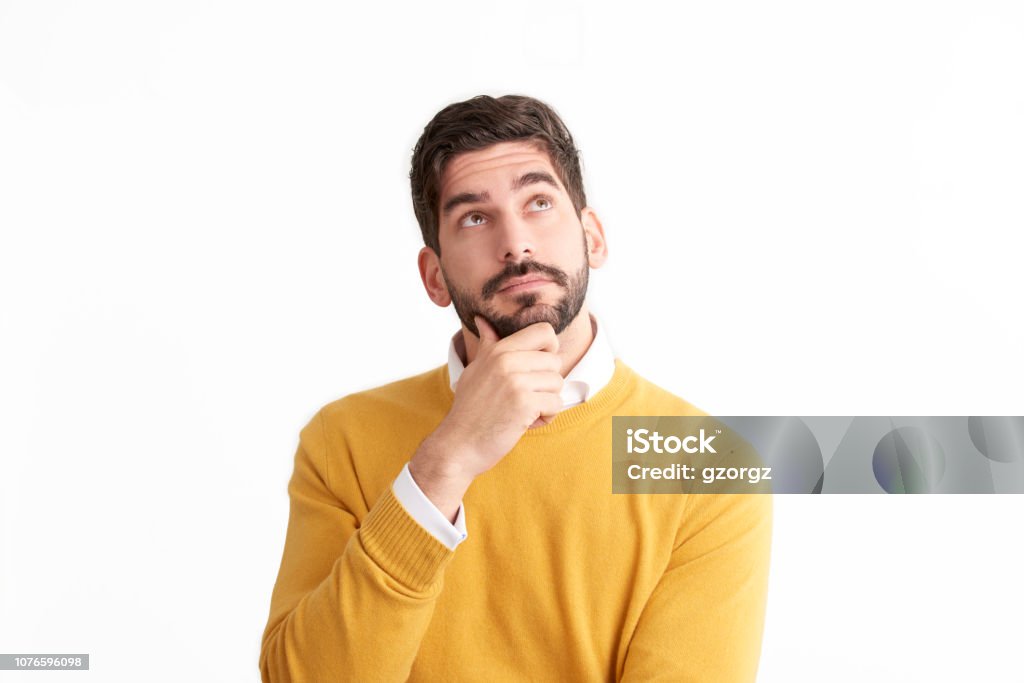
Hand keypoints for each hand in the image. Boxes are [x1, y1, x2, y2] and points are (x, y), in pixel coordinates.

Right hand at [409, 316, 563, 519]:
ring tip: (523, 411)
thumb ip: (487, 345)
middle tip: (524, 398)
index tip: (538, 367)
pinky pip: (556, 404)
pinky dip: (545, 418)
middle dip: (546, 383)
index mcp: (498, 350)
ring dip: (546, 402)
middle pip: (555, 361)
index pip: (544, 331)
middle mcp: (507, 361)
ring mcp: (515, 381)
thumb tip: (482, 320)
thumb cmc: (469, 410)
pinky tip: (524, 422)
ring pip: (557, 384)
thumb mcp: (474, 370)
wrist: (458, 445)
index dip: (550, 349)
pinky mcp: (524, 403)